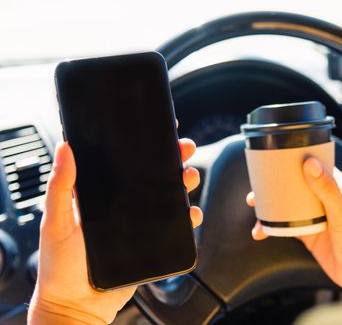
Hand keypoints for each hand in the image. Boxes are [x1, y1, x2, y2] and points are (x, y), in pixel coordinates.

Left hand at [28, 138, 202, 323]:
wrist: (77, 306)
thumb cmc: (60, 267)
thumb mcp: (56, 222)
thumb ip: (61, 187)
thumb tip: (65, 149)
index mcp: (102, 195)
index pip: (126, 163)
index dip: (143, 145)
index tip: (159, 130)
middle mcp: (124, 206)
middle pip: (154, 175)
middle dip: (173, 158)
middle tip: (184, 148)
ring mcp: (140, 224)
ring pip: (169, 197)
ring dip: (184, 183)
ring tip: (188, 178)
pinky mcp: (153, 242)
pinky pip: (175, 226)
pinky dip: (188, 217)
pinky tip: (191, 213)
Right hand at [247, 157, 341, 308]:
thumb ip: (327, 189)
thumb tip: (310, 163)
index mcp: (336, 186)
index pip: (313, 165)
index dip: (295, 160)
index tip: (276, 157)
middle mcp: (323, 198)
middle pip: (294, 184)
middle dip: (274, 184)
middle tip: (257, 186)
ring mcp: (314, 215)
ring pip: (286, 204)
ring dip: (269, 205)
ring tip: (254, 207)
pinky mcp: (308, 232)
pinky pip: (285, 225)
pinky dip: (271, 227)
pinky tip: (261, 231)